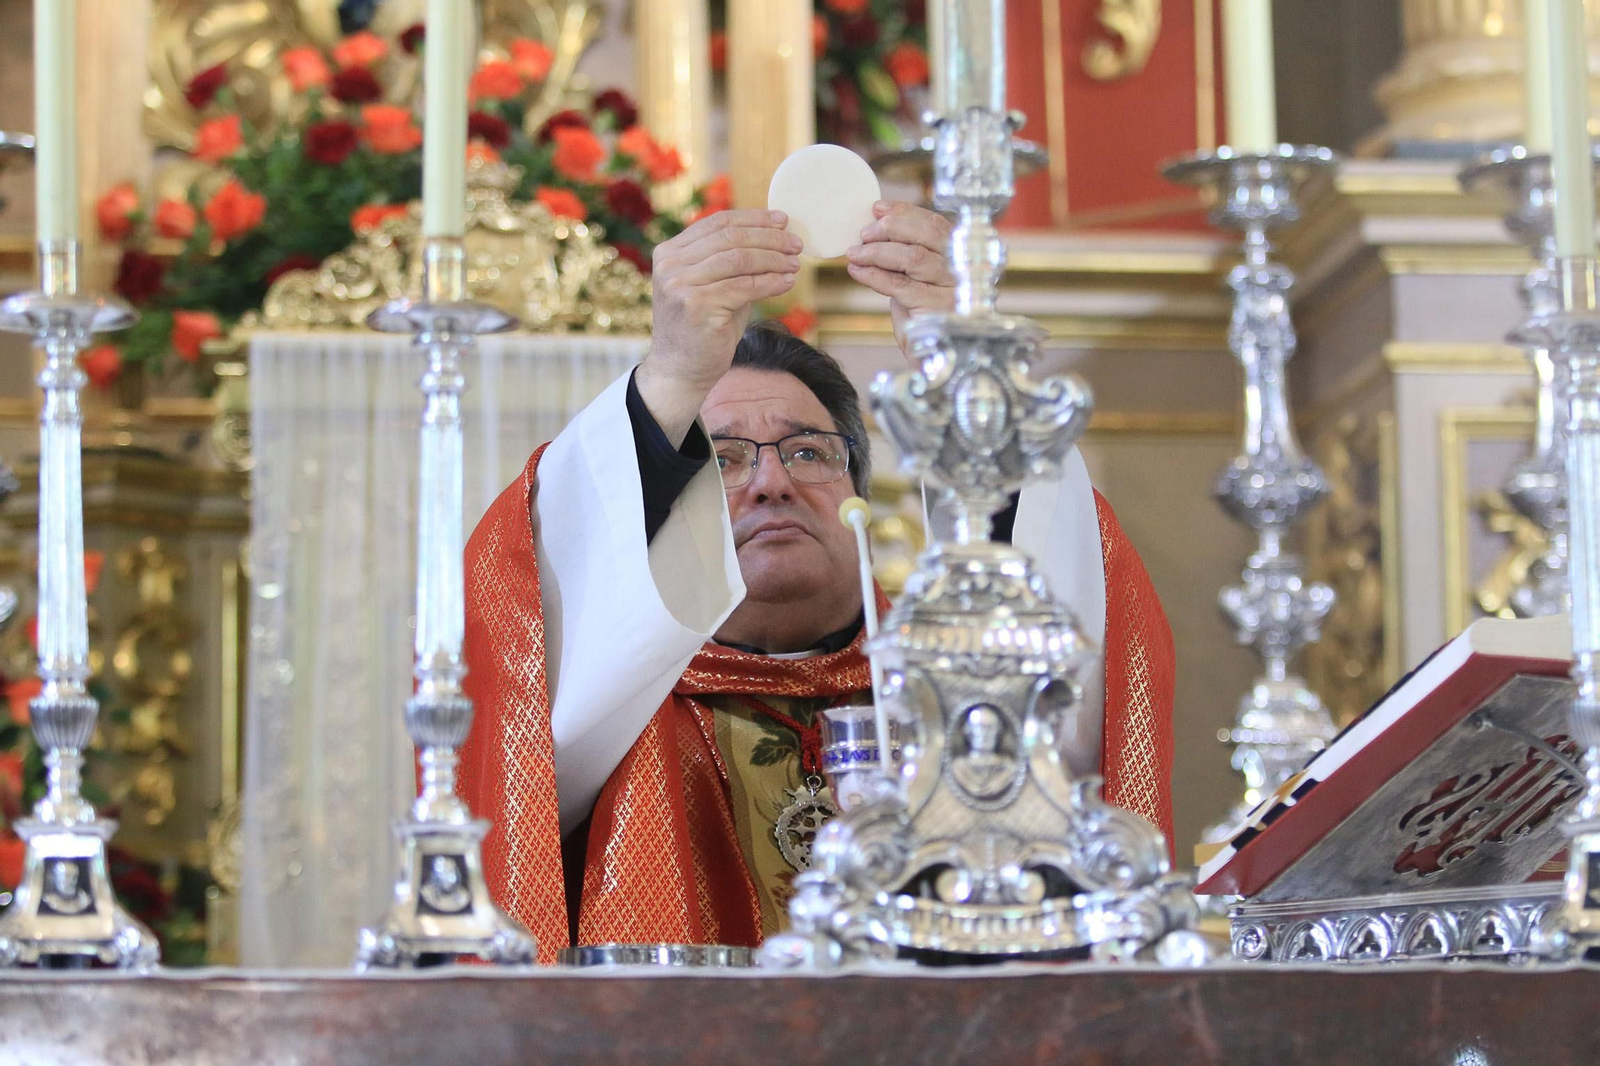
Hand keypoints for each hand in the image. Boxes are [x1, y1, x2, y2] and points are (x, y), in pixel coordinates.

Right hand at [637, 209, 802, 444]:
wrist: (681, 372)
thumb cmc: (703, 328)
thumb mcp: (713, 285)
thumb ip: (730, 260)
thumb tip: (774, 234)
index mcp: (670, 252)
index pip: (717, 223)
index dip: (754, 218)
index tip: (783, 220)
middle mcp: (670, 265)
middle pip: (730, 238)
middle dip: (769, 238)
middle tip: (796, 244)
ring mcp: (681, 285)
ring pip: (739, 259)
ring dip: (773, 259)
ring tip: (795, 263)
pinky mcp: (697, 306)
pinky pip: (745, 286)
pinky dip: (771, 282)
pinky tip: (788, 282)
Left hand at [845, 202, 954, 356]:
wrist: (936, 361)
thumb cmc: (925, 318)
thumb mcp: (918, 281)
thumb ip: (907, 255)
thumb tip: (875, 225)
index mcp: (963, 256)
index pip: (935, 224)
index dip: (905, 212)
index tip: (877, 208)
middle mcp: (964, 270)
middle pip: (927, 235)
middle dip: (890, 228)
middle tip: (863, 233)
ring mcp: (953, 290)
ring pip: (912, 258)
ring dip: (877, 252)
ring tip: (854, 253)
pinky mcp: (936, 310)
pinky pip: (900, 286)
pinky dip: (874, 275)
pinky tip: (857, 271)